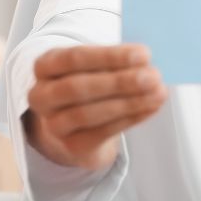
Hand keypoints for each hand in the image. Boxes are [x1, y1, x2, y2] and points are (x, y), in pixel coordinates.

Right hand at [25, 44, 166, 171]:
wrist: (80, 124)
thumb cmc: (94, 82)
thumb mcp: (99, 64)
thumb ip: (118, 61)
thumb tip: (147, 62)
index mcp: (46, 65)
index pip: (73, 57)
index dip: (109, 56)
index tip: (143, 54)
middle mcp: (42, 95)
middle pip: (76, 87)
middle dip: (119, 82)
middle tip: (153, 76)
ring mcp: (52, 124)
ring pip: (87, 113)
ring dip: (128, 103)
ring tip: (158, 93)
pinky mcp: (71, 145)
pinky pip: (101, 133)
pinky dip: (130, 119)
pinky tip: (150, 108)